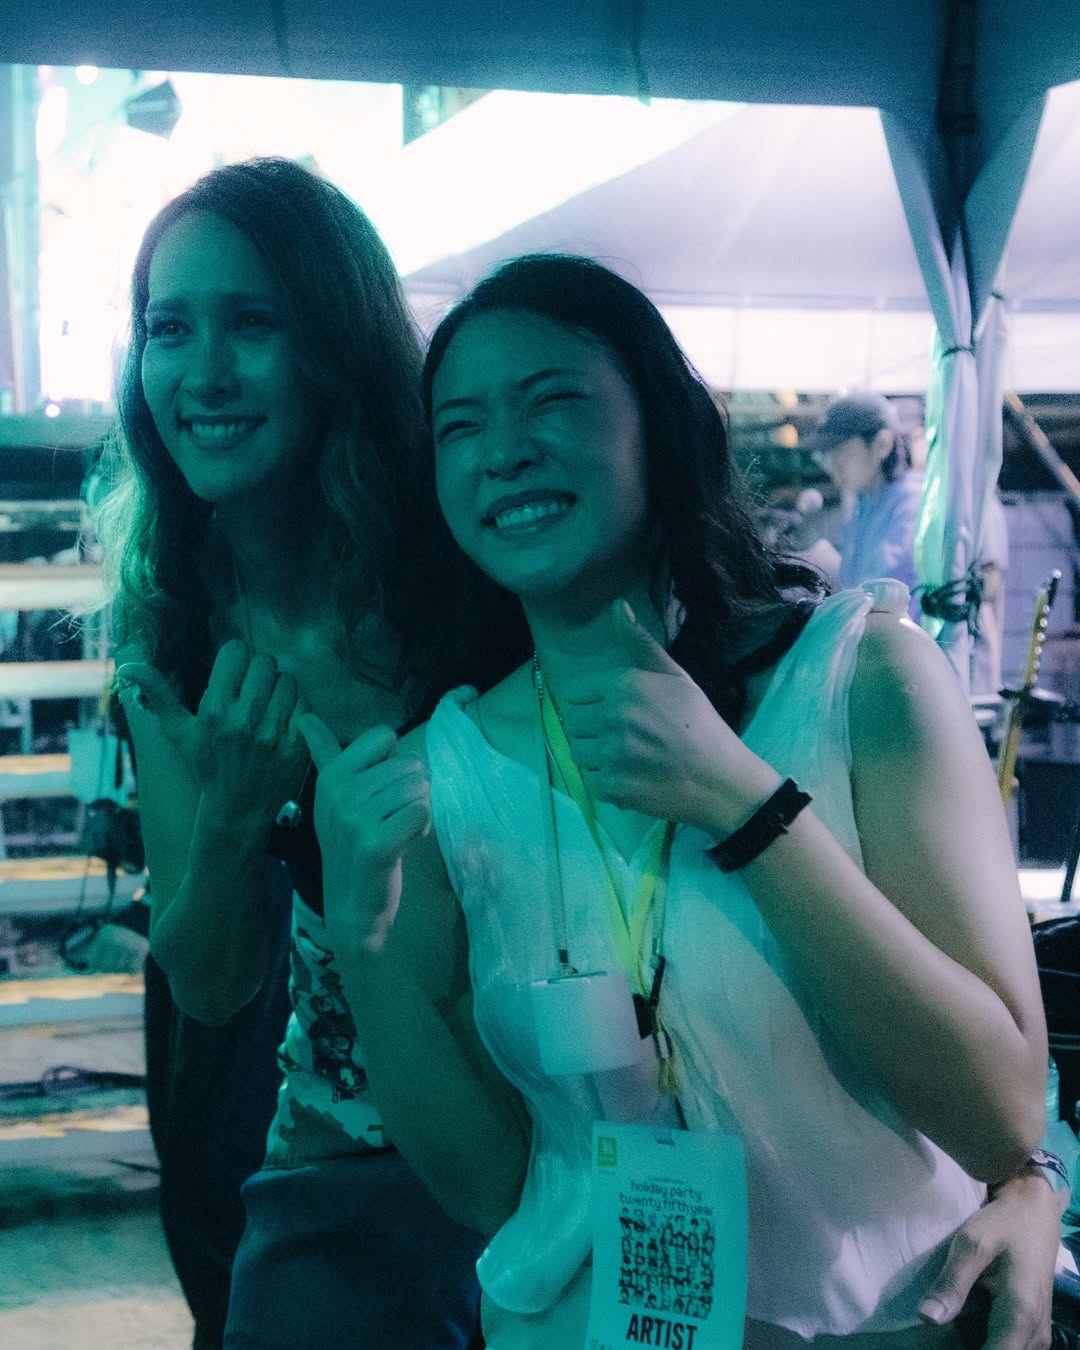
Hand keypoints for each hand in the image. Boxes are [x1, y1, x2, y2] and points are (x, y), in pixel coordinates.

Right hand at [115, 640, 308, 827]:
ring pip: (287, 680)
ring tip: (269, 705)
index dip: (236, 658)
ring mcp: (273, 732)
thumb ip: (158, 694)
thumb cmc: (207, 765)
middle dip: (259, 672)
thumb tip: (129, 665)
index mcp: (215, 710)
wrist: (237, 808)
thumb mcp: (179, 732)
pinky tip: (283, 722)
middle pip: (265, 662)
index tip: (234, 672)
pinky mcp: (297, 744)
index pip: (237, 651)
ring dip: (280, 689)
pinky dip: (297, 709)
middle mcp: (244, 719)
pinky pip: (305, 705)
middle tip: (253, 690)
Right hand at [299, 715, 431, 952]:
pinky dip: (421, 830)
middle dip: (411, 792)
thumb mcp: (333, 796)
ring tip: (394, 831)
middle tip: (388, 819)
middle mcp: (340, 793)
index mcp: (331, 776)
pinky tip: (402, 845)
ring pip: (420, 788)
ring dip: (417, 812)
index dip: (394, 763)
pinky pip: (423, 813)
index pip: (384, 736)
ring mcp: (356, 818)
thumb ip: (325, 753)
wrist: (351, 904)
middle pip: (410, 763)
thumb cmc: (350, 844)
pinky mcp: (378, 843)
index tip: (378, 791)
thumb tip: (304, 716)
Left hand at [558, 599, 767, 830]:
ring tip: (625, 757)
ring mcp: (609, 754)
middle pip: (574, 723)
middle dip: (592, 729)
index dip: (594, 703)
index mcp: (622, 685)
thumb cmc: (699, 723)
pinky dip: (605, 781)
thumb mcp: (674, 675)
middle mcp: (610, 717)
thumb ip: (639, 643)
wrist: (720, 778)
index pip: (576, 692)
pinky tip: (629, 777)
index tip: (616, 713)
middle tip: (623, 737)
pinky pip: (589, 781)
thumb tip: (616, 605)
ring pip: (577, 752)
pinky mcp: (610, 787)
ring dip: (594, 755)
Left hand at [920, 1171, 1058, 1349]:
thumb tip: (926, 1318)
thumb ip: (951, 1283)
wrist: (1034, 1211)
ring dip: (976, 1345)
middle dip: (964, 1349)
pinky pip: (1008, 1347)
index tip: (935, 1344)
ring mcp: (1037, 1334)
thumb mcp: (971, 1244)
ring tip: (946, 1330)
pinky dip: (987, 1342)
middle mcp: (1035, 1334)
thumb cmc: (1003, 1224)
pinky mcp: (1033, 1329)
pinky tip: (962, 1324)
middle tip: (935, 1335)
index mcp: (1020, 1316)